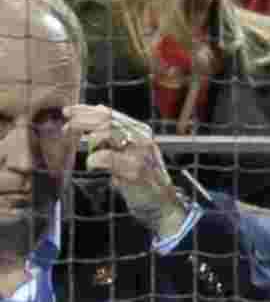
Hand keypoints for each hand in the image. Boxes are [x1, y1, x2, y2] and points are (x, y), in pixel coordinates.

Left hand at [65, 104, 188, 236]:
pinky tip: (91, 164)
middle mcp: (142, 137)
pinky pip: (108, 158)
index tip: (68, 112)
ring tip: (78, 144)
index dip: (86, 111)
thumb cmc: (142, 176)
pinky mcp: (135, 170)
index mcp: (139, 130)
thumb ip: (114, 133)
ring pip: (109, 133)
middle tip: (66, 127)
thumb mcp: (129, 150)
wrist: (161, 200)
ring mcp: (140, 153)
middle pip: (107, 120)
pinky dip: (95, 159)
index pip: (110, 114)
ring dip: (89, 137)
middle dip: (83, 121)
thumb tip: (96, 110)